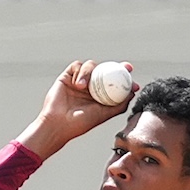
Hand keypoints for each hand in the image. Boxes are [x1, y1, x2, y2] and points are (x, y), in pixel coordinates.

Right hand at [17, 60, 136, 161]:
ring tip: (83, 87)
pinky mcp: (67, 76)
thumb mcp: (103, 114)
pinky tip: (78, 84)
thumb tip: (132, 93)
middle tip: (125, 67)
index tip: (130, 72)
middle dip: (116, 66)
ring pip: (92, 66)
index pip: (113, 82)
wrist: (57, 124)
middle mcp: (90, 87)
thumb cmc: (79, 124)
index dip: (122, 75)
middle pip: (104, 70)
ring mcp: (79, 81)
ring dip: (91, 72)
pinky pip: (77, 66)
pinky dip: (80, 72)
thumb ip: (118, 105)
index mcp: (99, 96)